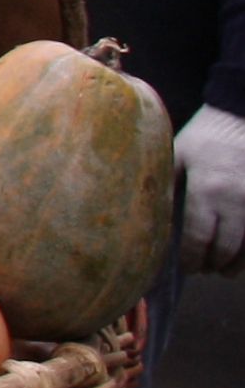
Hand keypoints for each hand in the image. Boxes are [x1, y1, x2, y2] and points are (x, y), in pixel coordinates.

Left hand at [174, 104, 244, 273]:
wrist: (240, 117)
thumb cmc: (204, 138)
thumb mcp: (176, 157)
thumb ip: (167, 186)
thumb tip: (152, 219)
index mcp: (206, 191)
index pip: (198, 237)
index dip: (191, 259)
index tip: (186, 267)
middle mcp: (235, 201)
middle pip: (226, 248)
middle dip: (213, 264)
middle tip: (202, 269)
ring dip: (236, 263)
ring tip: (223, 269)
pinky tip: (242, 255)